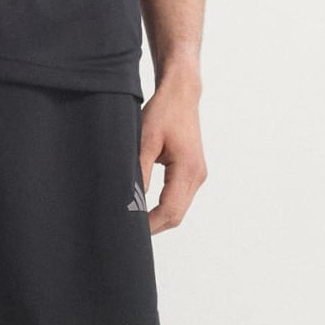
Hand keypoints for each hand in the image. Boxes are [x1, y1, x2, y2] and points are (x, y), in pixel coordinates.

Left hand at [137, 73, 206, 231]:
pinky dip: (163, 207)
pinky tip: (145, 207)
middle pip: (176, 215)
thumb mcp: (145, 140)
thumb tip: (130, 200)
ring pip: (178, 209)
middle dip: (153, 225)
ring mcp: (197, 175)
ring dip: (158, 217)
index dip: (149, 224)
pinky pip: (179, 199)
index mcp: (188, 169)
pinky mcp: (192, 172)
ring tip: (133, 220)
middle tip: (127, 229)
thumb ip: (139, 172)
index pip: (169, 210)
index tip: (129, 230)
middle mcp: (197, 175)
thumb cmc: (164, 112)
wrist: (181, 94)